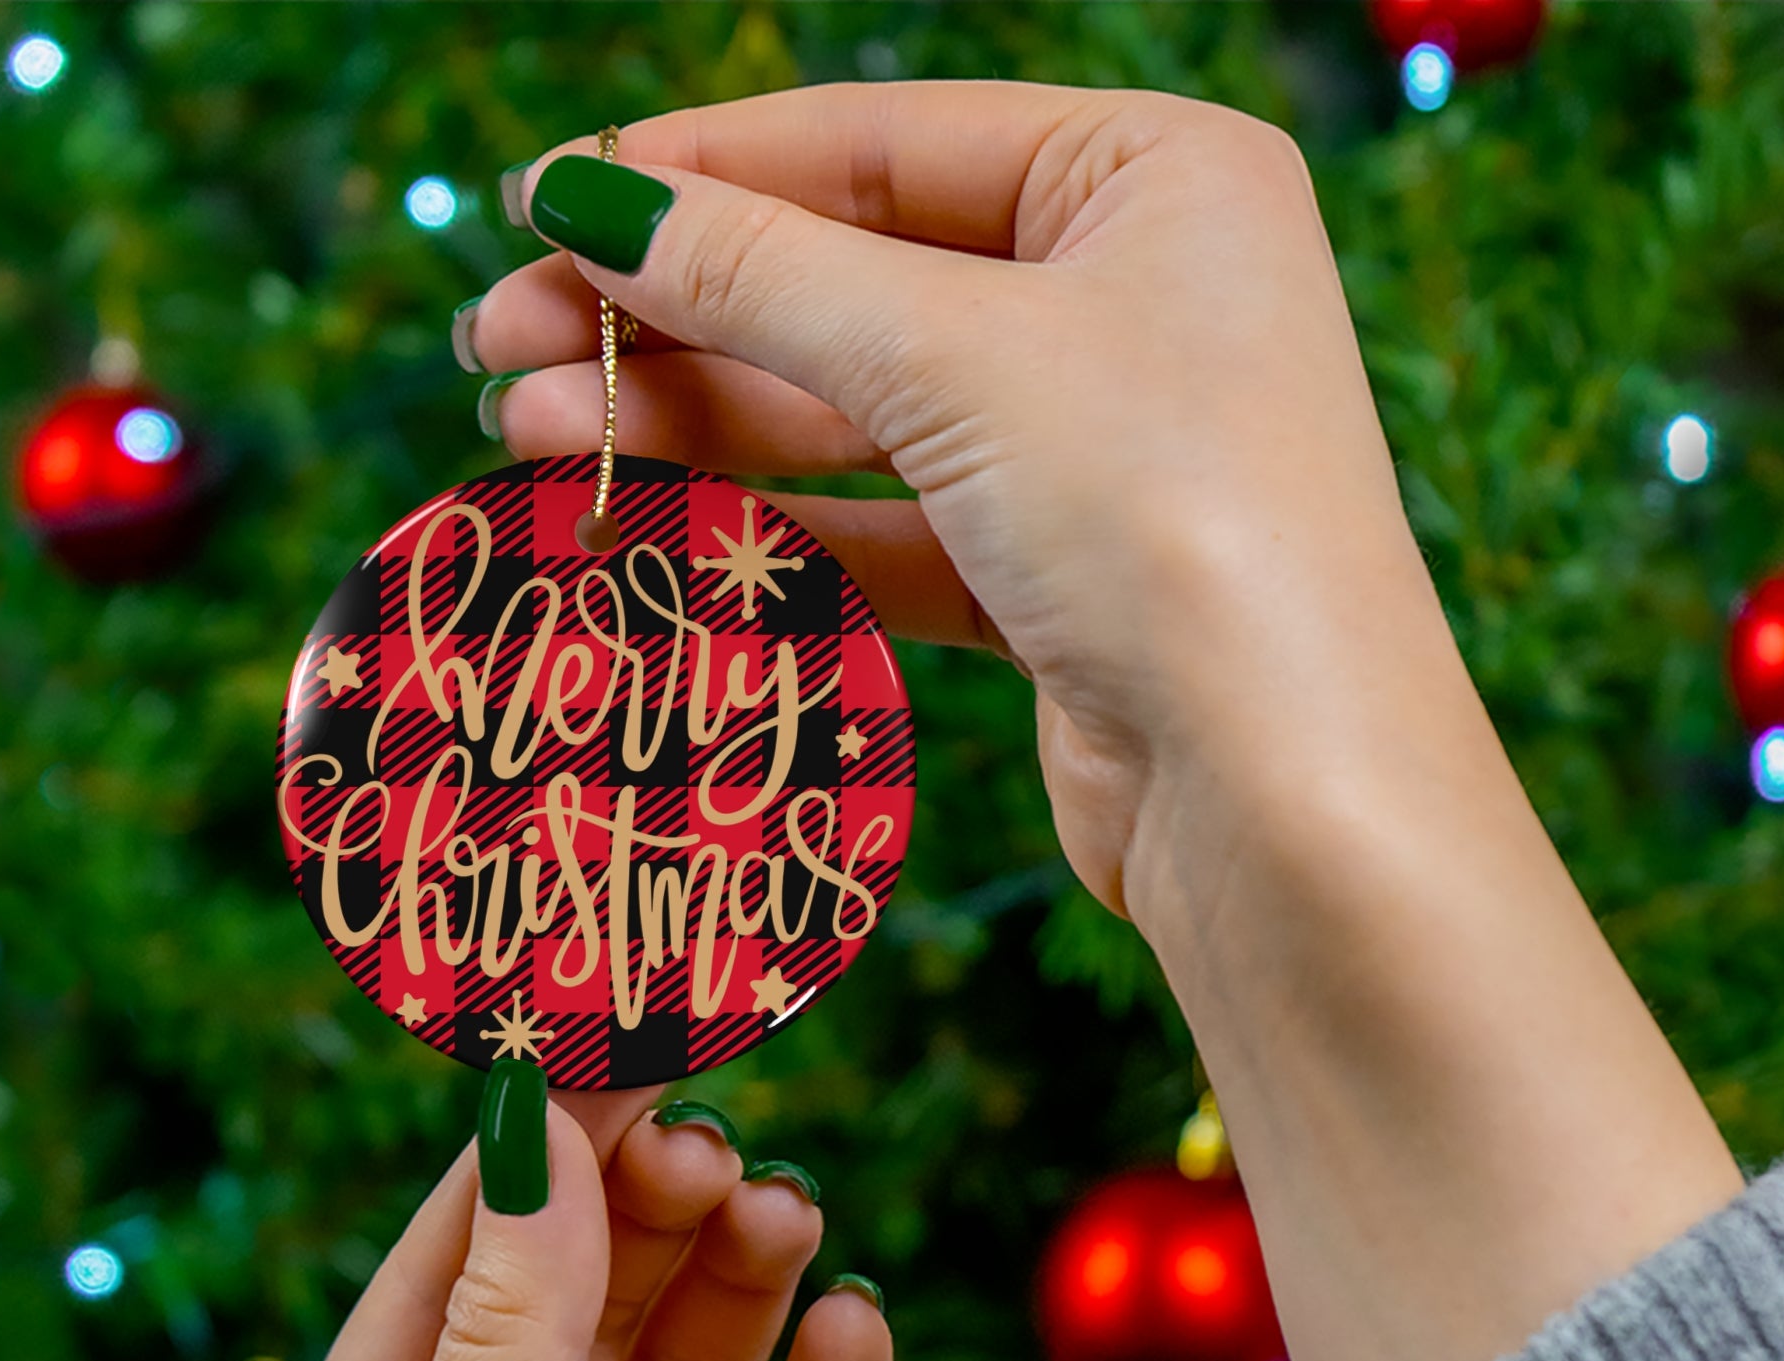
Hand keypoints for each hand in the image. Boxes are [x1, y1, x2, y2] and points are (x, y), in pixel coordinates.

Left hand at [240, 1089, 890, 1360]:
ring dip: (740, 1291)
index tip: (614, 1046)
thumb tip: (540, 1135)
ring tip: (786, 1215)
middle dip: (647, 1219)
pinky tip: (855, 1333)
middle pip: (586, 1313)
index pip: (454, 1274)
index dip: (534, 1159)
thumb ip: (509, 1341)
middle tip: (716, 1140)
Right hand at [467, 81, 1435, 933]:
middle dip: (674, 312)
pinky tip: (649, 526)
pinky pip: (892, 527)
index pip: (883, 142)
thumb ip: (762, 274)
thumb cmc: (1168, 519)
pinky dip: (776, 528)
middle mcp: (1136, 299)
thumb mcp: (953, 356)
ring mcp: (1100, 448)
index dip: (700, 170)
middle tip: (498, 343)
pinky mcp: (1062, 582)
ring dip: (698, 423)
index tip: (539, 201)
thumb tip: (586, 199)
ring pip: (860, 413)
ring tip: (528, 436)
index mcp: (1155, 177)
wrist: (1285, 795)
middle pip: (856, 279)